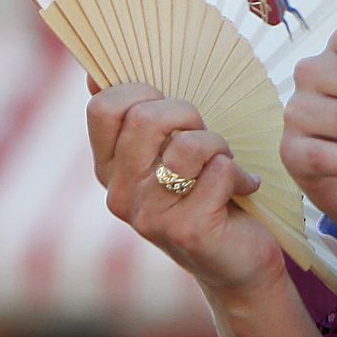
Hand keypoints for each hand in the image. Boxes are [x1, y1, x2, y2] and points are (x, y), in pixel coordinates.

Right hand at [88, 84, 279, 296]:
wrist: (238, 263)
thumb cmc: (206, 194)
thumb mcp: (168, 153)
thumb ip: (138, 119)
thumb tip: (93, 73)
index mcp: (110, 168)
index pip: (103, 108)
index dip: (142, 92)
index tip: (170, 112)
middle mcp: (120, 193)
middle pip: (145, 118)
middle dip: (188, 114)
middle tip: (206, 138)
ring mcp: (150, 216)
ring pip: (187, 145)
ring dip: (220, 146)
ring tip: (225, 165)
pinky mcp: (188, 230)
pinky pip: (217, 171)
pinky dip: (239, 174)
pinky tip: (243, 189)